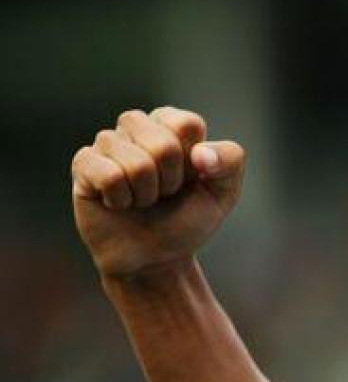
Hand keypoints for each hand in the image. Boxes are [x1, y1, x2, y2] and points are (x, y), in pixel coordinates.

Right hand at [71, 107, 246, 280]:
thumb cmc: (188, 219)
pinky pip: (107, 174)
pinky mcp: (84, 164)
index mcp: (172, 125)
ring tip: (142, 200)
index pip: (187, 124)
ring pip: (134, 162)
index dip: (193, 162)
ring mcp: (108, 143)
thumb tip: (200, 153)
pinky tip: (118, 203)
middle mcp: (138, 127)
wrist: (155, 257)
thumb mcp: (223, 192)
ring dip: (145, 193)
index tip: (191, 179)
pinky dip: (120, 199)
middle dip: (170, 180)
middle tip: (164, 194)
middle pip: (162, 142)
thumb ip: (230, 161)